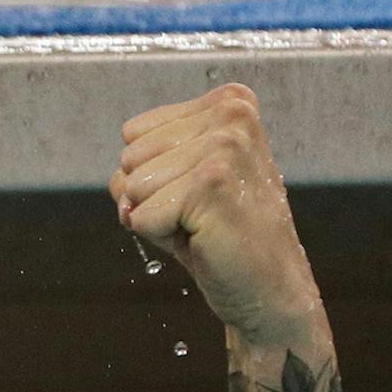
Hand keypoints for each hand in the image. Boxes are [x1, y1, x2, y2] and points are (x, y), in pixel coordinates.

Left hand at [108, 84, 322, 345]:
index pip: (134, 133)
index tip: (196, 192)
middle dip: (152, 194)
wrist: (268, 287)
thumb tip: (123, 186)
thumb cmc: (221, 233)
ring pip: (133, 186)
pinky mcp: (213, 184)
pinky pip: (141, 215)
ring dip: (158, 215)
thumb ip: (141, 163)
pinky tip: (204, 237)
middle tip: (200, 213)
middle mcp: (232, 115)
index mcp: (229, 103)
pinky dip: (162, 236)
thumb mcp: (177, 180)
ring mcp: (225, 147)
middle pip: (129, 156)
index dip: (152, 173)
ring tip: (203, 224)